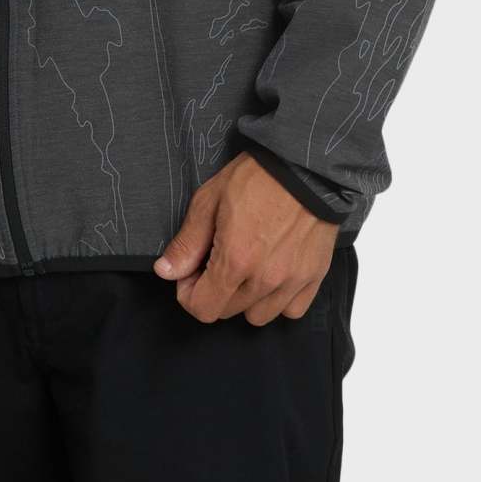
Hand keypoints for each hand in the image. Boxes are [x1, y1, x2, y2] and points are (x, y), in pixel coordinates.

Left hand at [152, 151, 339, 325]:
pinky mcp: (314, 277)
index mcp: (235, 260)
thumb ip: (187, 242)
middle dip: (214, 292)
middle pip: (228, 312)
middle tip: (217, 261)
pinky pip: (291, 310)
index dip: (189, 294)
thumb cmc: (256, 177)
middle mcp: (265, 279)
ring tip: (246, 268)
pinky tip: (272, 274)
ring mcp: (292, 281)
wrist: (304, 165)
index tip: (191, 273)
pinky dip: (279, 300)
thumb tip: (166, 271)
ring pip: (259, 316)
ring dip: (246, 299)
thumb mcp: (209, 200)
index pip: (203, 309)